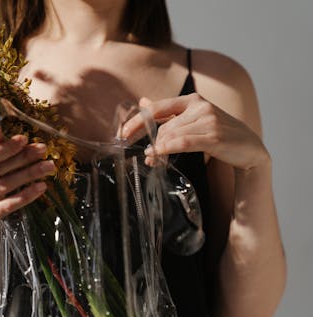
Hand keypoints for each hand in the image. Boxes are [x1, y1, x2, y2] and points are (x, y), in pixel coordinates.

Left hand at [122, 93, 269, 169]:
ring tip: (152, 160)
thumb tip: (142, 101)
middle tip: (144, 156)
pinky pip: (183, 142)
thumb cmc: (218, 134)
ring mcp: (208, 120)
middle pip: (164, 126)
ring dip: (158, 150)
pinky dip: (167, 149)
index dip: (137, 120)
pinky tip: (158, 156)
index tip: (122, 133)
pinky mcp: (214, 136)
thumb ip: (168, 111)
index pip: (157, 107)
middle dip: (151, 142)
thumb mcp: (192, 119)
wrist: (249, 149)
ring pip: (171, 135)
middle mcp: (200, 106)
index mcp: (192, 100)